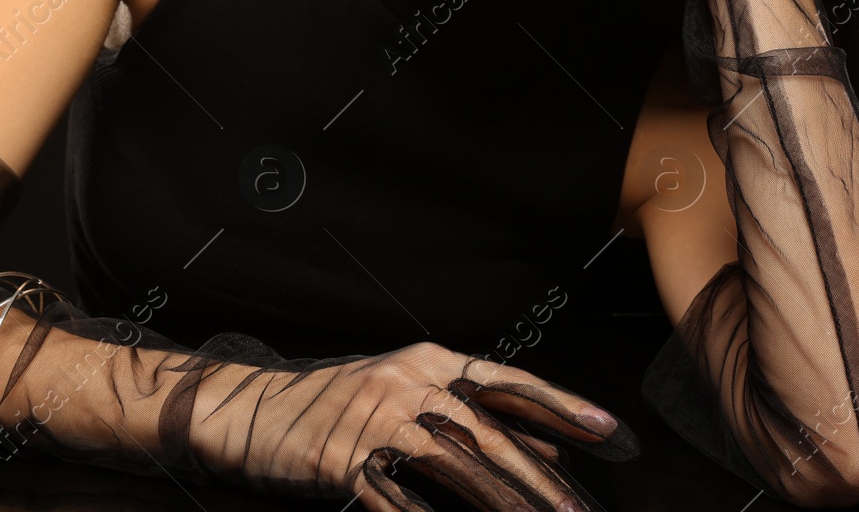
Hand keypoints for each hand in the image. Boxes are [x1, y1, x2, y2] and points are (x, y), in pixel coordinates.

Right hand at [192, 340, 637, 510]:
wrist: (249, 408)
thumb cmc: (336, 403)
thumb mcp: (405, 392)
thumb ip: (471, 414)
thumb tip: (545, 443)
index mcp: (428, 362)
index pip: (508, 383)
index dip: (561, 407)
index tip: (609, 431)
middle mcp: (409, 383)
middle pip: (490, 432)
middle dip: (542, 476)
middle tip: (582, 510)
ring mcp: (376, 420)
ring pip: (455, 465)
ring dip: (502, 502)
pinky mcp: (344, 459)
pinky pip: (396, 498)